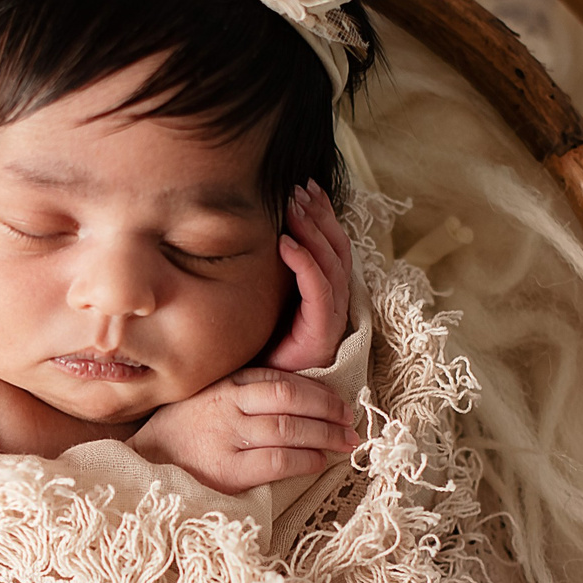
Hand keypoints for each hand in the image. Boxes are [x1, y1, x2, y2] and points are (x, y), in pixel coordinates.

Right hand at [129, 367, 358, 493]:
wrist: (142, 467)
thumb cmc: (180, 434)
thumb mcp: (207, 398)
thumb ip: (242, 393)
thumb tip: (296, 397)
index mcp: (225, 384)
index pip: (282, 381)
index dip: (319, 391)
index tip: (340, 402)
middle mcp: (227, 406)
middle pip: (291, 400)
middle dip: (329, 411)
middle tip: (351, 422)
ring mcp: (227, 438)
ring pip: (289, 429)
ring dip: (325, 435)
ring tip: (345, 442)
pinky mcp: (228, 471)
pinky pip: (277, 461)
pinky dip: (304, 459)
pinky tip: (318, 462)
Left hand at [265, 181, 353, 372]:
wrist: (258, 395)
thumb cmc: (259, 349)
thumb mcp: (263, 301)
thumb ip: (266, 272)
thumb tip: (246, 233)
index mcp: (325, 294)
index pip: (332, 246)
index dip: (323, 215)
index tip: (306, 188)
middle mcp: (334, 303)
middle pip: (336, 249)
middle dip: (318, 215)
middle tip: (299, 189)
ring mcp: (330, 318)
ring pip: (331, 264)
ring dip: (312, 231)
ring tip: (293, 207)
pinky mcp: (320, 333)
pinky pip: (318, 291)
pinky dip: (304, 263)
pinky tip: (286, 244)